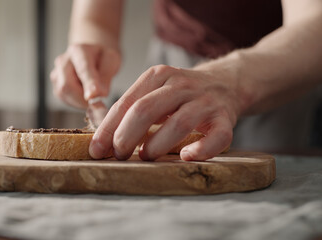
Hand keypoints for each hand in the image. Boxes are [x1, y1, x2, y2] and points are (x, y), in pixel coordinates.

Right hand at [50, 44, 120, 107]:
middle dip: (82, 99)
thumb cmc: (102, 58)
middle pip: (67, 85)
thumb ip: (106, 76)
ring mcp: (56, 73)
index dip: (88, 84)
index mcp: (78, 51)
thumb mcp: (111, 61)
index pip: (82, 69)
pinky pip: (64, 99)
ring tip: (93, 97)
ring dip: (80, 101)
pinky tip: (85, 96)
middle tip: (99, 104)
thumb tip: (98, 94)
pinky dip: (76, 102)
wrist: (91, 57)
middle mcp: (63, 60)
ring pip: (64, 94)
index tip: (93, 96)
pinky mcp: (56, 86)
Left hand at [89, 65, 241, 160]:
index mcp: (158, 75)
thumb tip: (104, 141)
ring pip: (178, 123)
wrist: (226, 82)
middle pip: (146, 110)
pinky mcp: (225, 118)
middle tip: (118, 155)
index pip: (126, 103)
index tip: (96, 150)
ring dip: (156, 145)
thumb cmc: (181, 94)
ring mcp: (205, 101)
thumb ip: (132, 110)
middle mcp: (181, 85)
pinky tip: (186, 156)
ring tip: (145, 157)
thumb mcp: (155, 91)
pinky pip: (216, 137)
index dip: (108, 129)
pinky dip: (201, 149)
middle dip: (126, 136)